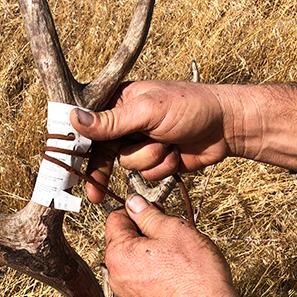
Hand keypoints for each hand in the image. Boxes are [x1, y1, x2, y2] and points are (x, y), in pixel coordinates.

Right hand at [71, 81, 296, 202]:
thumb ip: (111, 121)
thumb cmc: (190, 106)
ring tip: (167, 144)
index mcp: (120, 101)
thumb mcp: (147, 111)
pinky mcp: (157, 160)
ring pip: (128, 165)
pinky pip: (147, 174)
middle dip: (104, 169)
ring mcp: (142, 142)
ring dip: (149, 159)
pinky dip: (162, 168)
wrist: (227, 126)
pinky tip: (177, 154)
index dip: (79, 146)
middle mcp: (127, 122)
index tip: (69, 167)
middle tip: (92, 195)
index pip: (90, 125)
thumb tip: (74, 118)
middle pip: (103, 152)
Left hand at [105, 194, 260, 296]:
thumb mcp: (174, 230)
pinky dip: (157, 270)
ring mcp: (127, 291)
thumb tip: (135, 203)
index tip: (154, 211)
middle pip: (125, 239)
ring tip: (178, 255)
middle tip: (172, 234)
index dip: (137, 210)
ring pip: (136, 258)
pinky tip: (177, 272)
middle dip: (147, 232)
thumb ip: (148, 213)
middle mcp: (116, 274)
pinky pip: (143, 276)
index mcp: (118, 253)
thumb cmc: (195, 280)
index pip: (116, 218)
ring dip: (153, 251)